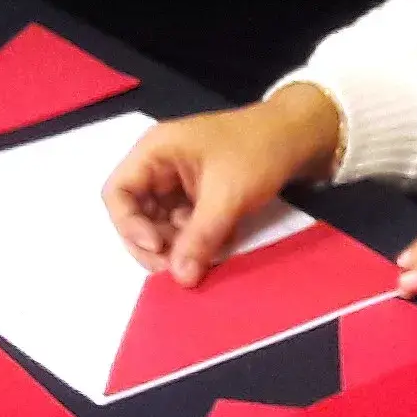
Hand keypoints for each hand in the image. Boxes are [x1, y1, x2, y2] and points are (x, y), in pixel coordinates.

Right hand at [104, 85, 343, 284]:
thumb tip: (180, 279)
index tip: (158, 247)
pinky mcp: (196, 195)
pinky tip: (221, 243)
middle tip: (179, 268)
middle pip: (136, 214)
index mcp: (155, 152)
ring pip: (160, 224)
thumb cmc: (258, 152)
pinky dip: (197, 239)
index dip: (129, 225)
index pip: (118, 193)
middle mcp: (159, 166)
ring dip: (178, 245)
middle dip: (155, 243)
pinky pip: (183, 225)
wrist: (298, 137)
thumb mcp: (227, 196)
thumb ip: (200, 237)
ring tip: (205, 255)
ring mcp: (177, 181)